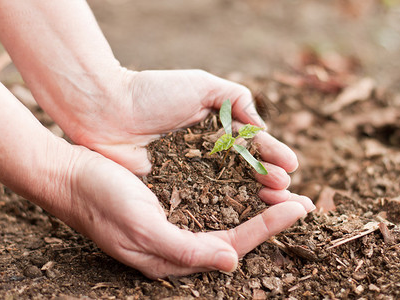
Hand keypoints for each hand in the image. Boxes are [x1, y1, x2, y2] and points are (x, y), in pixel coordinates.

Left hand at [56, 69, 301, 203]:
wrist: (108, 109)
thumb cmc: (153, 93)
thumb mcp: (202, 85)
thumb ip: (237, 98)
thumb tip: (261, 126)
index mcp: (217, 131)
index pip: (253, 147)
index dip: (273, 156)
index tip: (291, 165)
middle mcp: (208, 156)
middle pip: (247, 173)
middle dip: (271, 182)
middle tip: (289, 193)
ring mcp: (192, 177)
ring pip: (230, 192)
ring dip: (256, 200)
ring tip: (277, 205)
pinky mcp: (173, 193)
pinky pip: (203, 204)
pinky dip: (225, 211)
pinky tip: (243, 217)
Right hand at [65, 146, 313, 278]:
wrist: (70, 174)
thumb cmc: (101, 200)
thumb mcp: (141, 228)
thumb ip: (185, 249)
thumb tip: (232, 262)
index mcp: (174, 255)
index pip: (235, 243)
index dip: (269, 226)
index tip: (300, 207)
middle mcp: (180, 241)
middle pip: (237, 232)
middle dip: (272, 217)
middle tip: (303, 201)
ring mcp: (175, 221)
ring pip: (228, 216)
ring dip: (256, 203)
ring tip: (282, 188)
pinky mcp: (170, 202)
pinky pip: (210, 199)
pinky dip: (233, 190)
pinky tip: (247, 179)